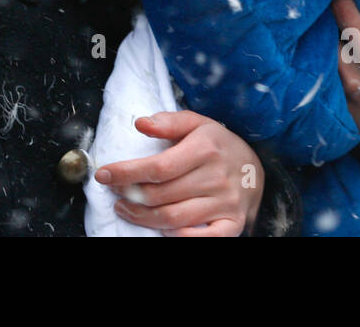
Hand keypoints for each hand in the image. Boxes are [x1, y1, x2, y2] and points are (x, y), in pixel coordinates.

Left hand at [94, 111, 263, 235]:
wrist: (256, 168)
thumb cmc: (218, 145)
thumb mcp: (197, 123)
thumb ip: (169, 122)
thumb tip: (140, 124)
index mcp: (206, 149)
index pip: (158, 167)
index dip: (126, 173)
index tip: (103, 174)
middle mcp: (217, 177)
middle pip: (162, 195)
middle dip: (130, 196)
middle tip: (114, 193)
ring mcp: (226, 204)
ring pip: (174, 218)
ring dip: (143, 218)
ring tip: (125, 209)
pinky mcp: (232, 224)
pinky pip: (201, 239)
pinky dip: (176, 236)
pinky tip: (160, 228)